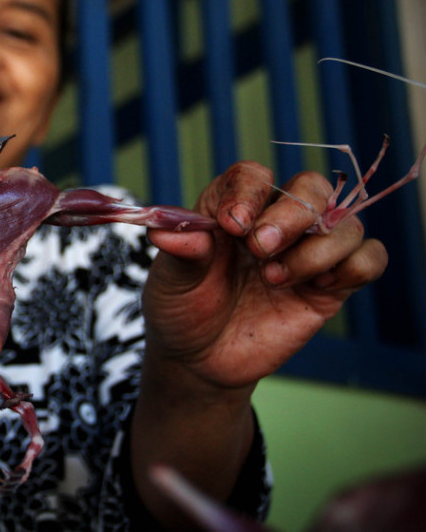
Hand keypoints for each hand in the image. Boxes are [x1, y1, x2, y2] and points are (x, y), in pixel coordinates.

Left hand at [143, 161, 386, 390]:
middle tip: (260, 249)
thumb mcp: (171, 280)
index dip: (248, 193)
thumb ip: (180, 251)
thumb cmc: (182, 308)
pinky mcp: (331, 285)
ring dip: (316, 250)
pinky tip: (318, 287)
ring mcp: (307, 251)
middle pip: (311, 188)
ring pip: (346, 223)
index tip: (231, 225)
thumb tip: (166, 230)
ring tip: (274, 279)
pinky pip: (370, 258)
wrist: (199, 358)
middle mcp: (275, 221)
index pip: (254, 176)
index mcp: (232, 207)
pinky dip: (354, 265)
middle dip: (291, 216)